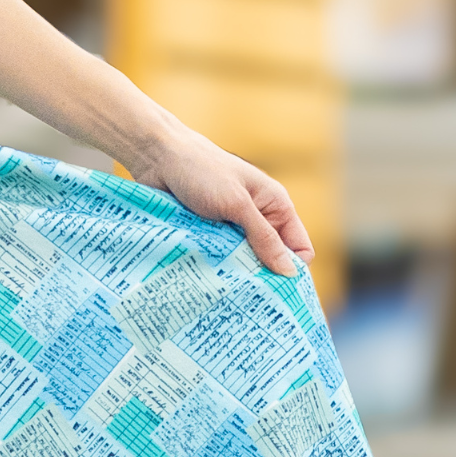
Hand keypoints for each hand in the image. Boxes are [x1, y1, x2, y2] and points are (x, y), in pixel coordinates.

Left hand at [126, 122, 313, 278]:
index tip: (277, 294)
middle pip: (269, 260)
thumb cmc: (201, 171)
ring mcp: (231, 227)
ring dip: (234, 274)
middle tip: (247, 299)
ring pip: (242, 262)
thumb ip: (263, 237)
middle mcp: (257, 218)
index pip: (299, 248)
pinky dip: (214, 267)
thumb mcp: (236, 204)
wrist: (156, 157)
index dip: (292, 270)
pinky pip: (218, 258)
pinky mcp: (208, 233)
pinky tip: (206, 279)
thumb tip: (290, 273)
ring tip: (224, 290)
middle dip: (260, 277)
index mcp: (275, 206)